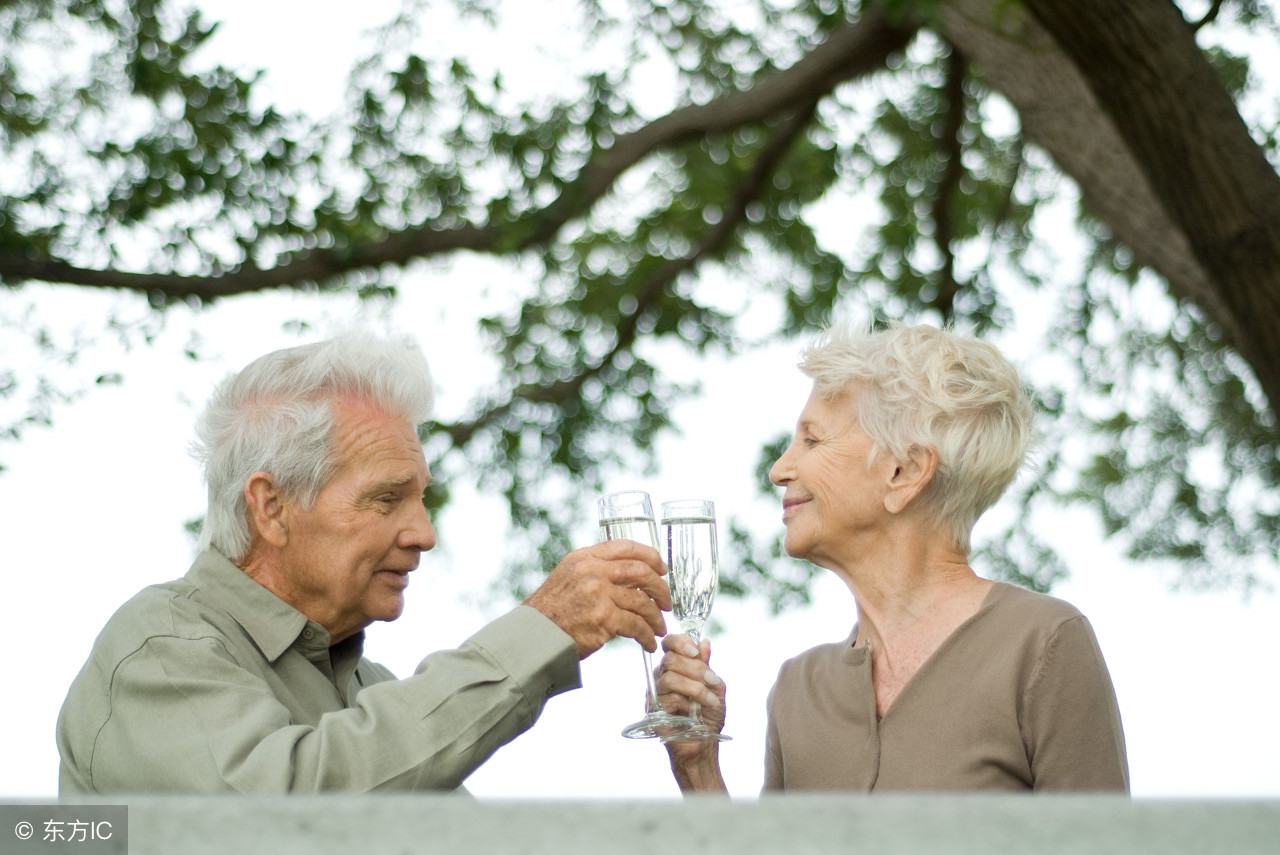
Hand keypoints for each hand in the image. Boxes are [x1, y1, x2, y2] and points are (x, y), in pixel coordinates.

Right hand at [524, 539, 670, 658]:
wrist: (534, 636)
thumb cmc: (552, 612)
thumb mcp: (569, 577)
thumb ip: (595, 571)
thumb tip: (631, 576)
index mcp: (585, 557)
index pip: (626, 547)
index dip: (650, 556)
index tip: (662, 569)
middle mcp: (592, 571)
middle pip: (640, 572)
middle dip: (660, 588)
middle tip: (666, 603)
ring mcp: (598, 593)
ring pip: (642, 601)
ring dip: (655, 617)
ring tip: (659, 628)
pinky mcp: (603, 618)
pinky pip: (636, 625)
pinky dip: (646, 636)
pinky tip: (648, 643)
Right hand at [657, 633, 728, 791]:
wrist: (704, 745)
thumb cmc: (708, 716)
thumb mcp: (715, 688)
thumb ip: (707, 666)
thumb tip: (705, 642)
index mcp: (676, 667)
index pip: (669, 644)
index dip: (680, 642)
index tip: (696, 651)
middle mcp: (662, 677)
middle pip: (670, 659)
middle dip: (696, 669)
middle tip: (713, 682)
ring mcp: (656, 694)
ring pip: (669, 677)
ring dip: (695, 688)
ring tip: (710, 701)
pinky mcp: (653, 711)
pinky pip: (668, 698)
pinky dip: (688, 703)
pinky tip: (697, 713)